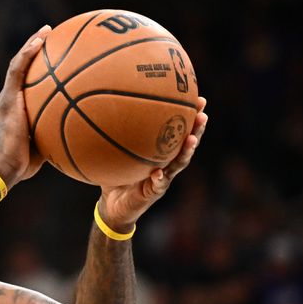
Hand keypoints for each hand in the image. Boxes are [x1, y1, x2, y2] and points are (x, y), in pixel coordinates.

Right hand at [0, 25, 51, 189]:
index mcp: (16, 109)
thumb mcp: (46, 146)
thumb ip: (58, 134)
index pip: (26, 84)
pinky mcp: (7, 99)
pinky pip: (17, 71)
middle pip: (22, 69)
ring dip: (31, 45)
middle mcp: (9, 99)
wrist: (4, 168)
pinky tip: (41, 41)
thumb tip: (84, 133)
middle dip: (35, 51)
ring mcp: (7, 98)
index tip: (54, 56)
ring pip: (18, 64)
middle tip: (52, 36)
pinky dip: (27, 53)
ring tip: (47, 30)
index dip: (38, 69)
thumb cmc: (24, 165)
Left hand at [97, 97, 208, 231]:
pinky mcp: (153, 192)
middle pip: (187, 143)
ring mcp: (163, 178)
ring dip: (187, 151)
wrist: (112, 206)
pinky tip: (160, 173)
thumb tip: (100, 109)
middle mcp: (166, 163)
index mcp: (160, 152)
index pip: (178, 130)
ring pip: (179, 163)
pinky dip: (160, 178)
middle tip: (202, 112)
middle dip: (197, 128)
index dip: (189, 115)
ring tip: (193, 138)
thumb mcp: (112, 153)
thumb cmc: (114, 176)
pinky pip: (159, 184)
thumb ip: (112, 136)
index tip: (196, 97)